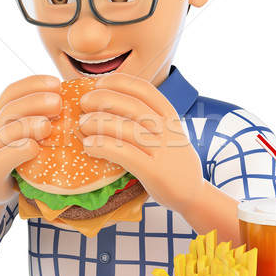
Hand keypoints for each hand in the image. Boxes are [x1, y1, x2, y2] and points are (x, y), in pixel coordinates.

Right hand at [0, 74, 61, 205]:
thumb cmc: (21, 156)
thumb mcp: (29, 132)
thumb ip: (43, 116)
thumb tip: (74, 99)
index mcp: (0, 114)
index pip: (12, 91)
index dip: (33, 84)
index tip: (57, 83)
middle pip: (10, 108)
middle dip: (35, 102)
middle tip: (59, 103)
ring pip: (5, 132)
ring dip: (27, 125)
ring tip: (48, 126)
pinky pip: (1, 159)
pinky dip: (17, 151)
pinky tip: (34, 148)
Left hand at [78, 73, 203, 216]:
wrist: (192, 192)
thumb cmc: (170, 160)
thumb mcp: (165, 133)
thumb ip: (146, 119)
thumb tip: (107, 103)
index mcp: (169, 116)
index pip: (144, 89)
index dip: (119, 82)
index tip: (98, 83)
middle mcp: (167, 129)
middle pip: (132, 105)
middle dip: (103, 98)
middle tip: (83, 102)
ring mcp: (162, 150)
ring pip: (127, 128)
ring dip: (99, 122)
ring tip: (82, 124)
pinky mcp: (155, 171)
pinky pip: (126, 154)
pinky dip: (104, 147)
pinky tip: (89, 145)